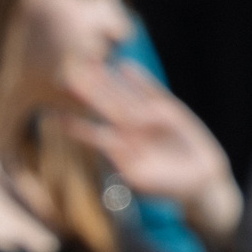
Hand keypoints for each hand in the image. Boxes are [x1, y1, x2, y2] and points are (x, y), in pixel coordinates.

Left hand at [54, 58, 239, 238]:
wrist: (199, 180)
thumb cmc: (166, 188)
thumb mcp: (141, 179)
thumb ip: (123, 164)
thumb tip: (106, 150)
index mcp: (119, 147)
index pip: (93, 132)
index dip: (75, 123)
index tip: (52, 114)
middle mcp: (129, 130)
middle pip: (104, 108)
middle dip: (87, 93)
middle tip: (65, 76)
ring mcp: (148, 118)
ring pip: (123, 95)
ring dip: (107, 81)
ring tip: (90, 64)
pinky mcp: (169, 110)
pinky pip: (151, 91)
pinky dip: (139, 80)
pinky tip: (124, 66)